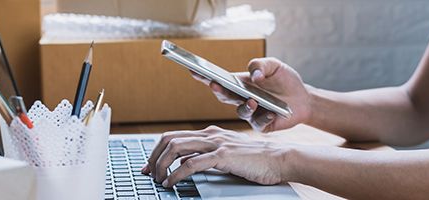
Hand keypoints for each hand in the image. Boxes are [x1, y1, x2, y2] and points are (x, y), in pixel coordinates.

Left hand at [141, 126, 292, 186]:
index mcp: (210, 133)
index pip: (175, 136)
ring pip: (176, 148)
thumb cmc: (258, 159)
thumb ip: (209, 155)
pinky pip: (191, 164)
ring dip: (161, 165)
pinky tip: (171, 183)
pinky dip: (176, 174)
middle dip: (154, 157)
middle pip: (170, 139)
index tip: (150, 165)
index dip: (157, 150)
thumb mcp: (229, 154)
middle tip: (148, 173)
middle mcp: (210, 134)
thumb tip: (188, 164)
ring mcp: (216, 143)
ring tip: (158, 179)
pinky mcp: (223, 155)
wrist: (280, 158)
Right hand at [190, 57, 311, 131]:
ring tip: (253, 100)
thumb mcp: (274, 65)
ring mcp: (250, 114)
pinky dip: (265, 117)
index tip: (193, 69)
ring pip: (241, 112)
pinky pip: (259, 123)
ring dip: (245, 106)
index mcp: (240, 85)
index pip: (219, 80)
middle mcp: (241, 100)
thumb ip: (261, 65)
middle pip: (224, 97)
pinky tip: (271, 112)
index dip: (204, 76)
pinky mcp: (262, 125)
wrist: (303, 98)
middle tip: (214, 83)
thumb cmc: (285, 80)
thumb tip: (253, 75)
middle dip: (218, 90)